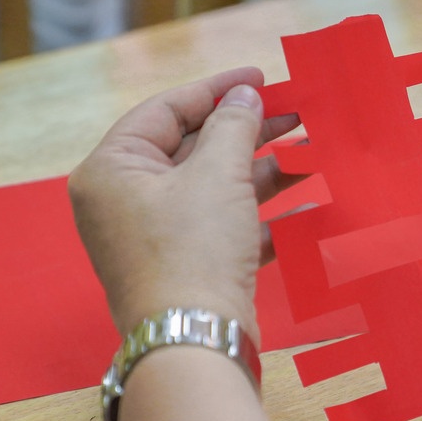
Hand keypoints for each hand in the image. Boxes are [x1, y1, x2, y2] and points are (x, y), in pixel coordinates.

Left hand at [68, 68, 302, 339]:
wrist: (194, 341)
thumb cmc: (192, 252)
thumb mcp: (216, 174)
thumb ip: (234, 126)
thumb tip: (244, 97)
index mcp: (112, 170)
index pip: (165, 111)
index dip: (216, 90)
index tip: (260, 78)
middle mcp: (124, 201)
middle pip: (192, 149)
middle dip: (247, 132)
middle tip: (294, 114)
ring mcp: (154, 238)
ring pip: (213, 189)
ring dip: (262, 171)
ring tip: (309, 151)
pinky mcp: (185, 268)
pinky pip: (224, 228)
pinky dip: (262, 215)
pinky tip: (306, 202)